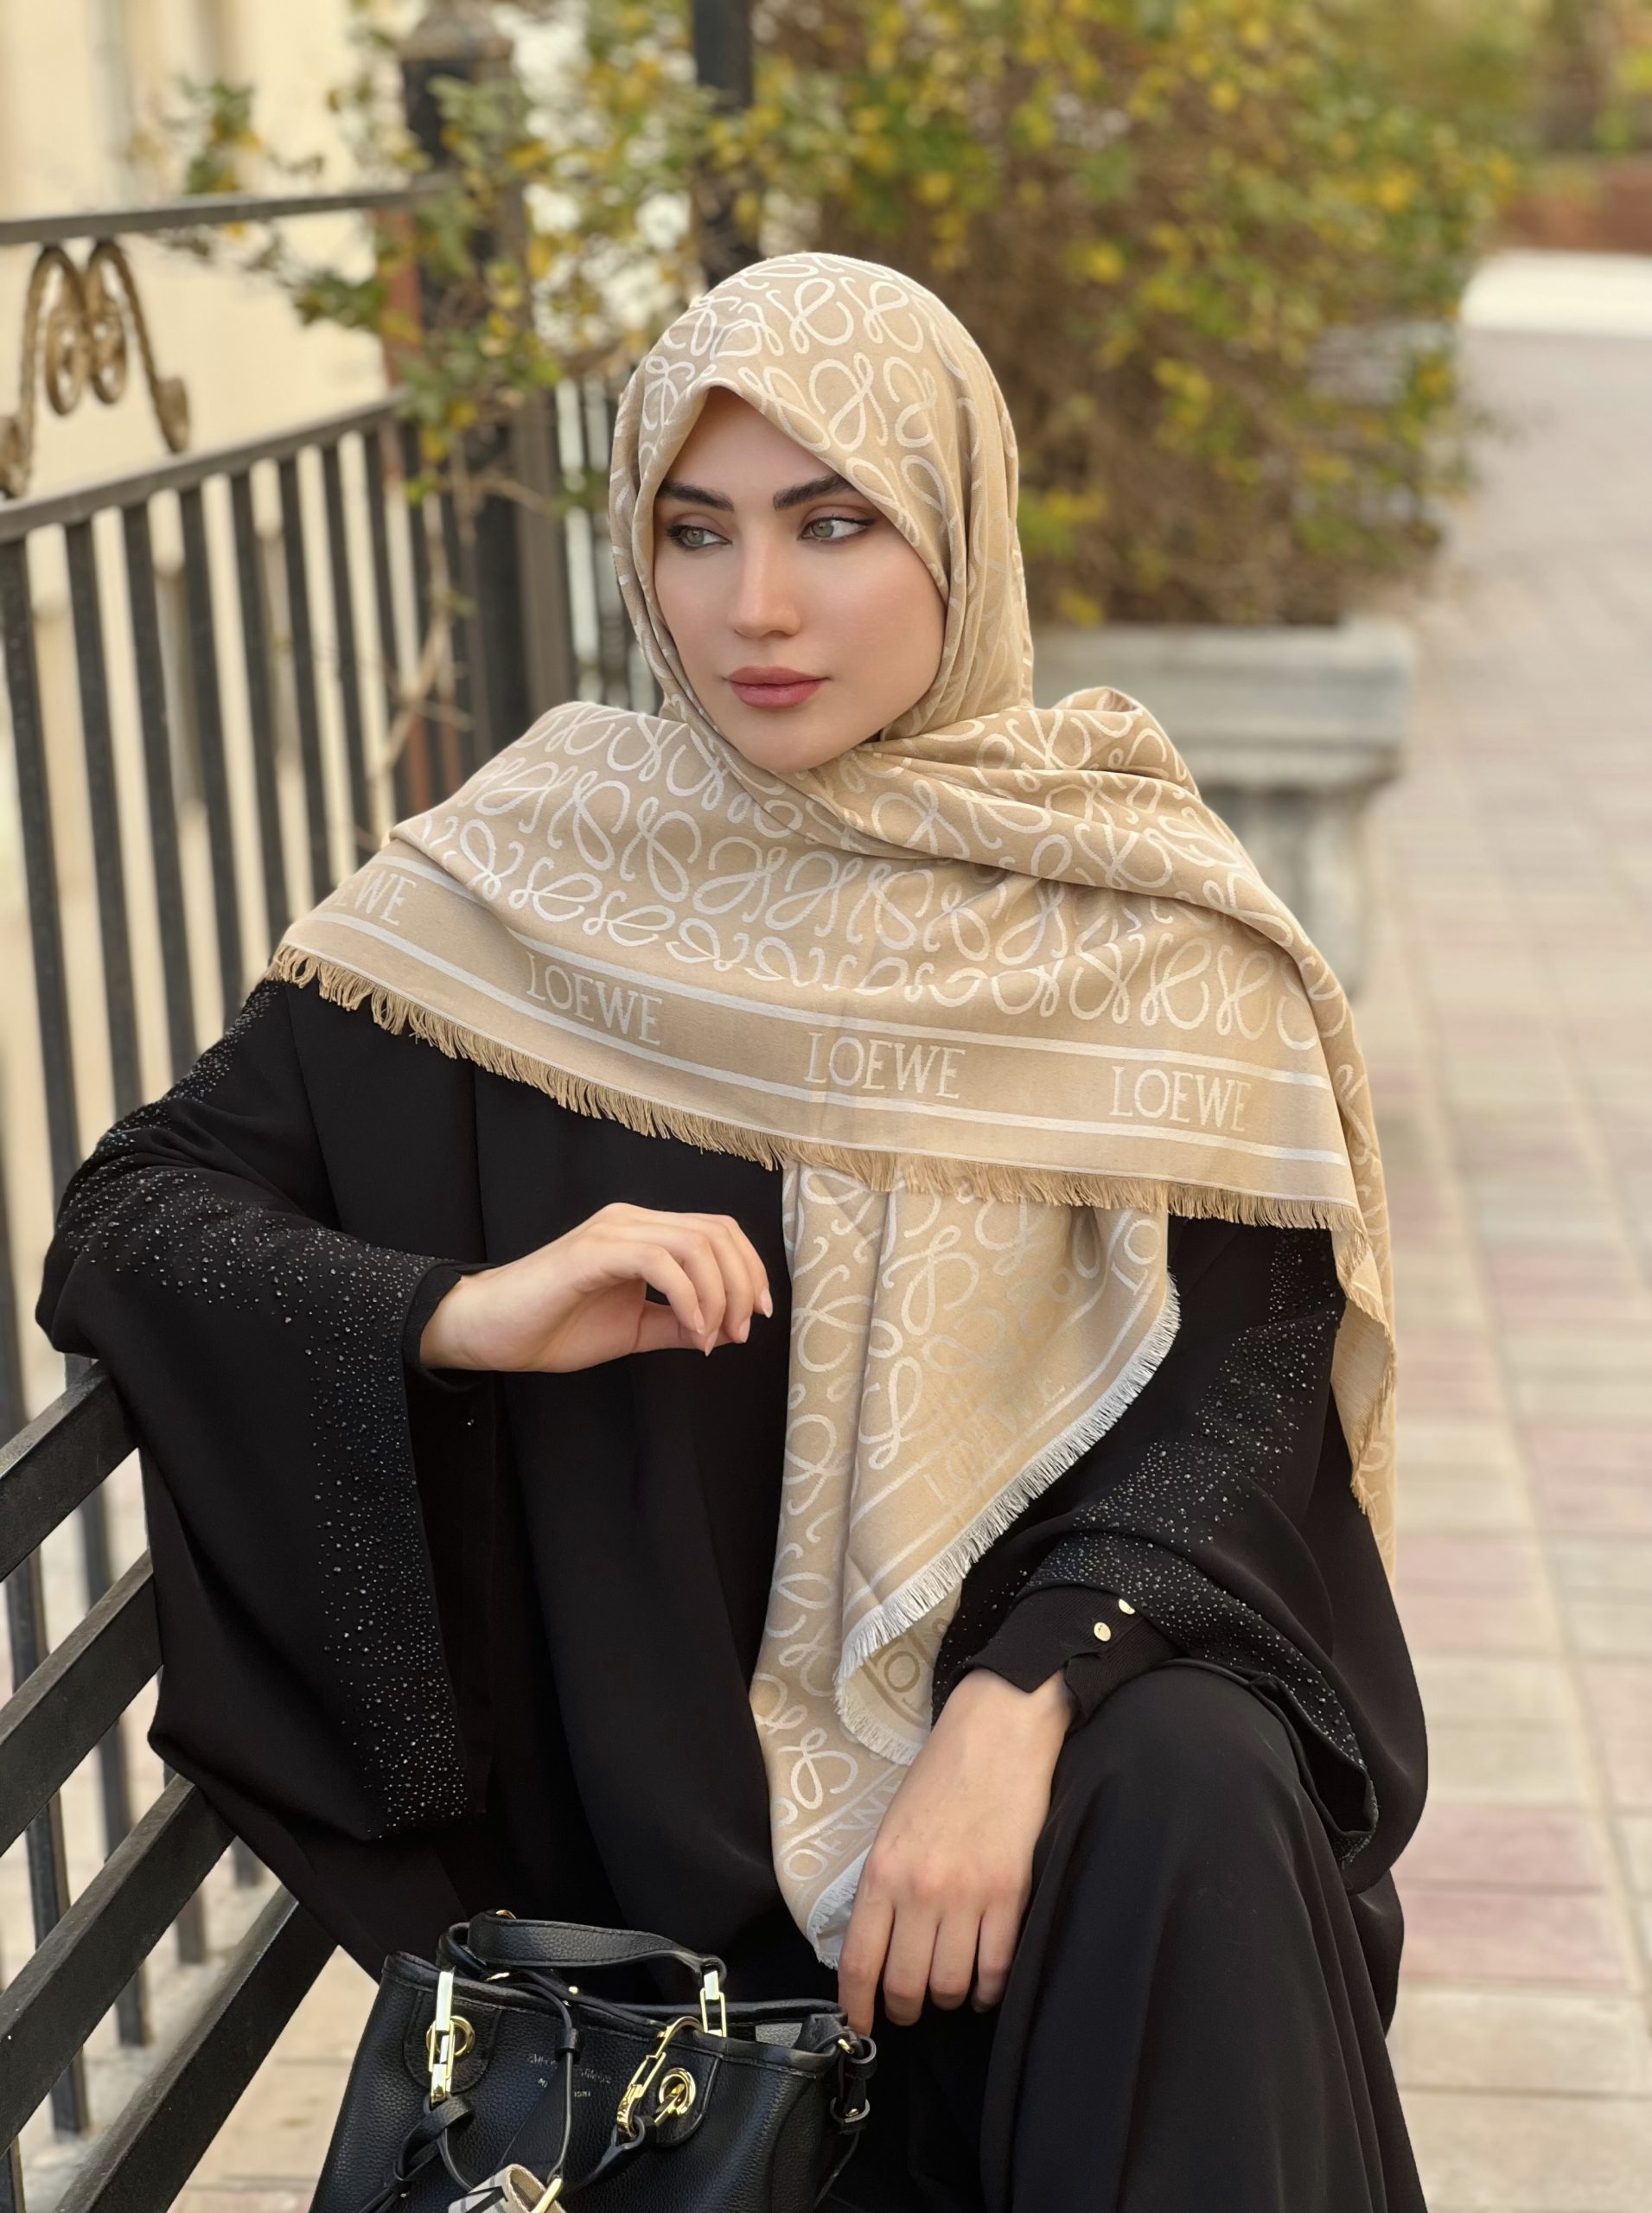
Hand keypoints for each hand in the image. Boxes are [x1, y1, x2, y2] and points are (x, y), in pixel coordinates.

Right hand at [418, 1202, 773, 1372]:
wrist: (490, 1332)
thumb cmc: (553, 1327)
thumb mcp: (633, 1328)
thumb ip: (677, 1323)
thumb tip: (727, 1329)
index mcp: (644, 1232)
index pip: (717, 1230)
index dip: (749, 1269)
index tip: (754, 1318)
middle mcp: (632, 1221)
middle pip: (717, 1232)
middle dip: (742, 1284)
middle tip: (738, 1332)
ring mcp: (612, 1232)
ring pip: (695, 1243)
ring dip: (719, 1294)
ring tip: (712, 1336)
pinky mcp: (593, 1251)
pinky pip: (659, 1261)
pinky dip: (687, 1297)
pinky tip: (690, 1331)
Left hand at [836, 1667, 1071, 2036]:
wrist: (997, 1734)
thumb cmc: (941, 1777)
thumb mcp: (893, 1828)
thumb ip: (884, 1887)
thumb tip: (879, 1949)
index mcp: (882, 1870)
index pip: (860, 1963)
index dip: (858, 2009)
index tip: (861, 2027)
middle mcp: (920, 1890)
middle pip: (905, 1985)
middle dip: (904, 2009)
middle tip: (910, 2007)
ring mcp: (969, 1895)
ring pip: (950, 1986)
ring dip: (947, 2000)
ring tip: (948, 1989)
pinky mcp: (1011, 1895)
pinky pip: (997, 1969)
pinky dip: (988, 1990)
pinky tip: (984, 1985)